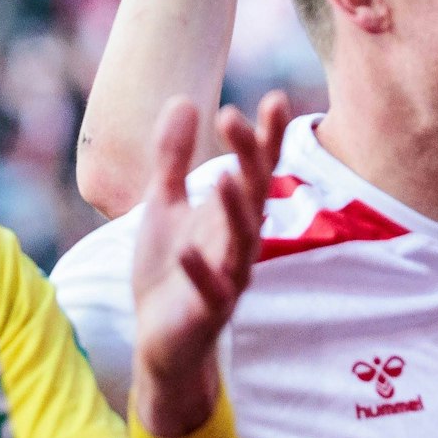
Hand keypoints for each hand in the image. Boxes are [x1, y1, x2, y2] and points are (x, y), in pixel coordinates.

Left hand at [130, 92, 288, 436]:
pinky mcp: (208, 310)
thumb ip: (173, 158)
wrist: (161, 338)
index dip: (265, 137)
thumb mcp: (164, 205)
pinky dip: (200, 271)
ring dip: (235, 210)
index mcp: (231, 216)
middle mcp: (239, 242)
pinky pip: (210, 290)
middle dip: (251, 159)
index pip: (256, 169)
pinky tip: (186, 249)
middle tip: (237, 120)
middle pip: (255, 195)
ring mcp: (229, 277)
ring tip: (226, 175)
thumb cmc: (170, 271)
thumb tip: (183, 100)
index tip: (276, 98)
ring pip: (242, 241)